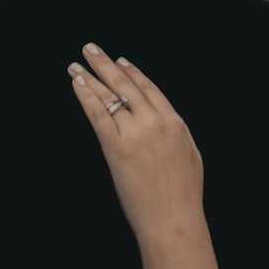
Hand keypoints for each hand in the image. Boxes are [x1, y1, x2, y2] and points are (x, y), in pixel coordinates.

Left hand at [68, 44, 203, 237]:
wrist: (172, 219)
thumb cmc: (184, 195)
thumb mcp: (191, 155)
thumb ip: (177, 133)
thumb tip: (167, 121)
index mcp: (175, 122)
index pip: (150, 88)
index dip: (133, 72)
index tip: (121, 61)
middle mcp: (154, 121)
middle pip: (127, 84)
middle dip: (107, 64)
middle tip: (91, 49)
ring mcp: (134, 133)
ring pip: (110, 95)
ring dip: (91, 76)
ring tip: (77, 64)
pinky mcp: (115, 147)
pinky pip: (97, 113)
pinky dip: (86, 96)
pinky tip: (77, 84)